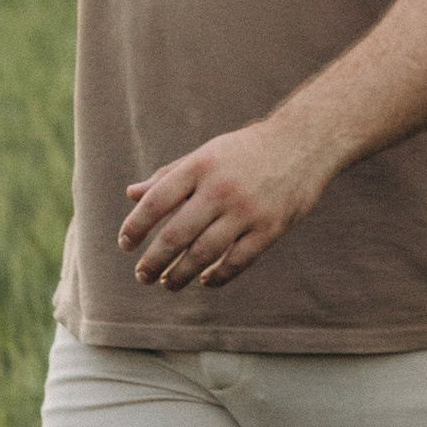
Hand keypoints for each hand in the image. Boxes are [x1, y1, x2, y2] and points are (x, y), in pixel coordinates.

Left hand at [119, 116, 335, 289]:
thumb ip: (168, 176)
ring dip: (181, 274)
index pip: (157, 201)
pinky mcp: (270, 229)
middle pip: (177, 234)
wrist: (301, 143)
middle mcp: (220, 189)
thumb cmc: (244, 150)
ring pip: (205, 253)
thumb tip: (131, 194)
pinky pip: (238, 261)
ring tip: (167, 284)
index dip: (136, 225)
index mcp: (199, 166)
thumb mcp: (204, 154)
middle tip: (142, 276)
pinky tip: (205, 281)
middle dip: (155, 260)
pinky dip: (218, 276)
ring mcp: (246, 211)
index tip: (124, 245)